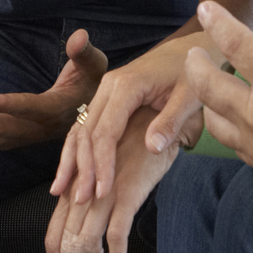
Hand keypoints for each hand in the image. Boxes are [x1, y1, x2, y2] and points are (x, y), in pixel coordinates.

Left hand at [0, 28, 107, 150]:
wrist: (95, 116)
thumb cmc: (92, 84)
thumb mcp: (96, 66)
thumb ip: (85, 53)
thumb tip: (78, 37)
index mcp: (59, 109)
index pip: (33, 108)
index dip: (10, 105)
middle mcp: (40, 129)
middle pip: (3, 130)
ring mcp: (25, 137)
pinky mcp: (14, 139)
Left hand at [43, 106, 175, 252]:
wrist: (158, 118)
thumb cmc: (134, 149)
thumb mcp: (108, 179)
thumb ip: (94, 205)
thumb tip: (88, 240)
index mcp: (73, 190)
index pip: (52, 238)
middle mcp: (82, 192)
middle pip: (64, 247)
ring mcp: (102, 192)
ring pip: (86, 245)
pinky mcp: (126, 192)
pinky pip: (115, 234)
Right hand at [52, 35, 206, 206]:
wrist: (186, 52)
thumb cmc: (190, 75)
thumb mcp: (189, 97)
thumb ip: (171, 122)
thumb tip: (152, 148)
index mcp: (126, 86)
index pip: (105, 132)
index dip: (102, 164)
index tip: (103, 192)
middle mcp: (108, 87)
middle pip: (86, 133)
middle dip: (83, 168)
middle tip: (82, 200)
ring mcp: (104, 92)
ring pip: (79, 130)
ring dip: (72, 162)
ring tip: (63, 193)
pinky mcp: (106, 100)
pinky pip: (85, 127)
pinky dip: (75, 151)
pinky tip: (68, 174)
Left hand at [184, 1, 252, 182]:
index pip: (237, 44)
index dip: (219, 21)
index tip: (206, 7)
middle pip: (207, 84)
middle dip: (195, 64)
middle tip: (193, 53)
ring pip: (212, 118)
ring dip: (204, 98)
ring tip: (208, 85)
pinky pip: (231, 142)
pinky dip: (224, 124)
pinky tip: (233, 119)